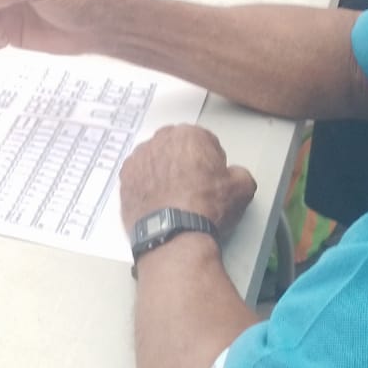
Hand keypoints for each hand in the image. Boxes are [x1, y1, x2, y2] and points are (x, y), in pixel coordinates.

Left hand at [119, 125, 255, 241]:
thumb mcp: (242, 188)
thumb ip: (239, 172)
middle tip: (193, 185)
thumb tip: (235, 176)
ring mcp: (139, 157)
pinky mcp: (125, 176)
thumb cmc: (205, 207)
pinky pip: (139, 175)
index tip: (211, 174)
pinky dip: (146, 183)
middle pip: (176, 147)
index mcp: (190, 135)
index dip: (210, 159)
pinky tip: (157, 199)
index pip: (204, 140)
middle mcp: (161, 140)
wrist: (174, 232)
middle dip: (184, 160)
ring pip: (155, 159)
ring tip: (174, 195)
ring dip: (163, 170)